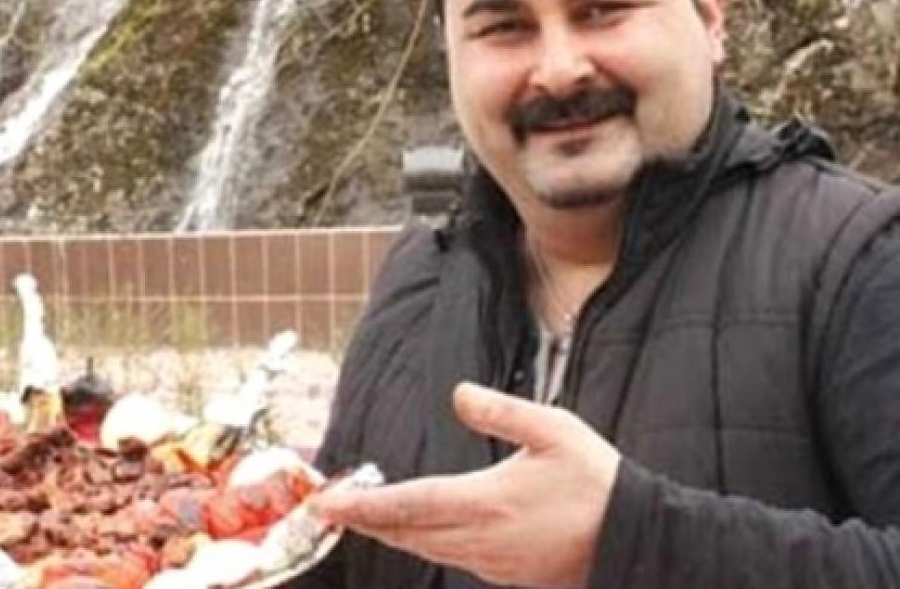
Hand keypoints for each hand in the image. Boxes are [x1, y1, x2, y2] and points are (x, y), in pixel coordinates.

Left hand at [310, 382, 620, 588]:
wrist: (636, 538)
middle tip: (327, 507)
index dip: (363, 504)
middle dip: (364, 519)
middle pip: (405, 533)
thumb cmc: (596, 480)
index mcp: (486, 501)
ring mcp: (491, 562)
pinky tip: (413, 529)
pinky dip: (421, 543)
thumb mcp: (554, 430)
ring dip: (389, 532)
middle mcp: (480, 539)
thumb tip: (458, 393)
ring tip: (360, 514)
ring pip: (424, 549)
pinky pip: (450, 558)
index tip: (327, 502)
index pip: (408, 503)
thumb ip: (502, 411)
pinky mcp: (505, 575)